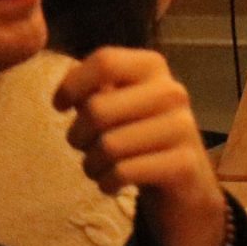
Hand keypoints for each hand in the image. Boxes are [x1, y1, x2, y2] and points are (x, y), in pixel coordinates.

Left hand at [56, 48, 229, 245]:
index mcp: (153, 68)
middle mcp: (172, 92)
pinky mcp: (183, 164)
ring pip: (108, 145)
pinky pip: (123, 172)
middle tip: (86, 147)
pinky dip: (108, 183)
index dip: (72, 84)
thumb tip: (67, 89)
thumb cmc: (140, 137)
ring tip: (101, 168)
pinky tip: (114, 183)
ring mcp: (181, 127)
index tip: (60, 106)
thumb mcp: (118, 105)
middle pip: (97, 108)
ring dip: (92, 165)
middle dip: (78, 136)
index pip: (105, 61)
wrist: (186, 181)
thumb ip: (93, 90)